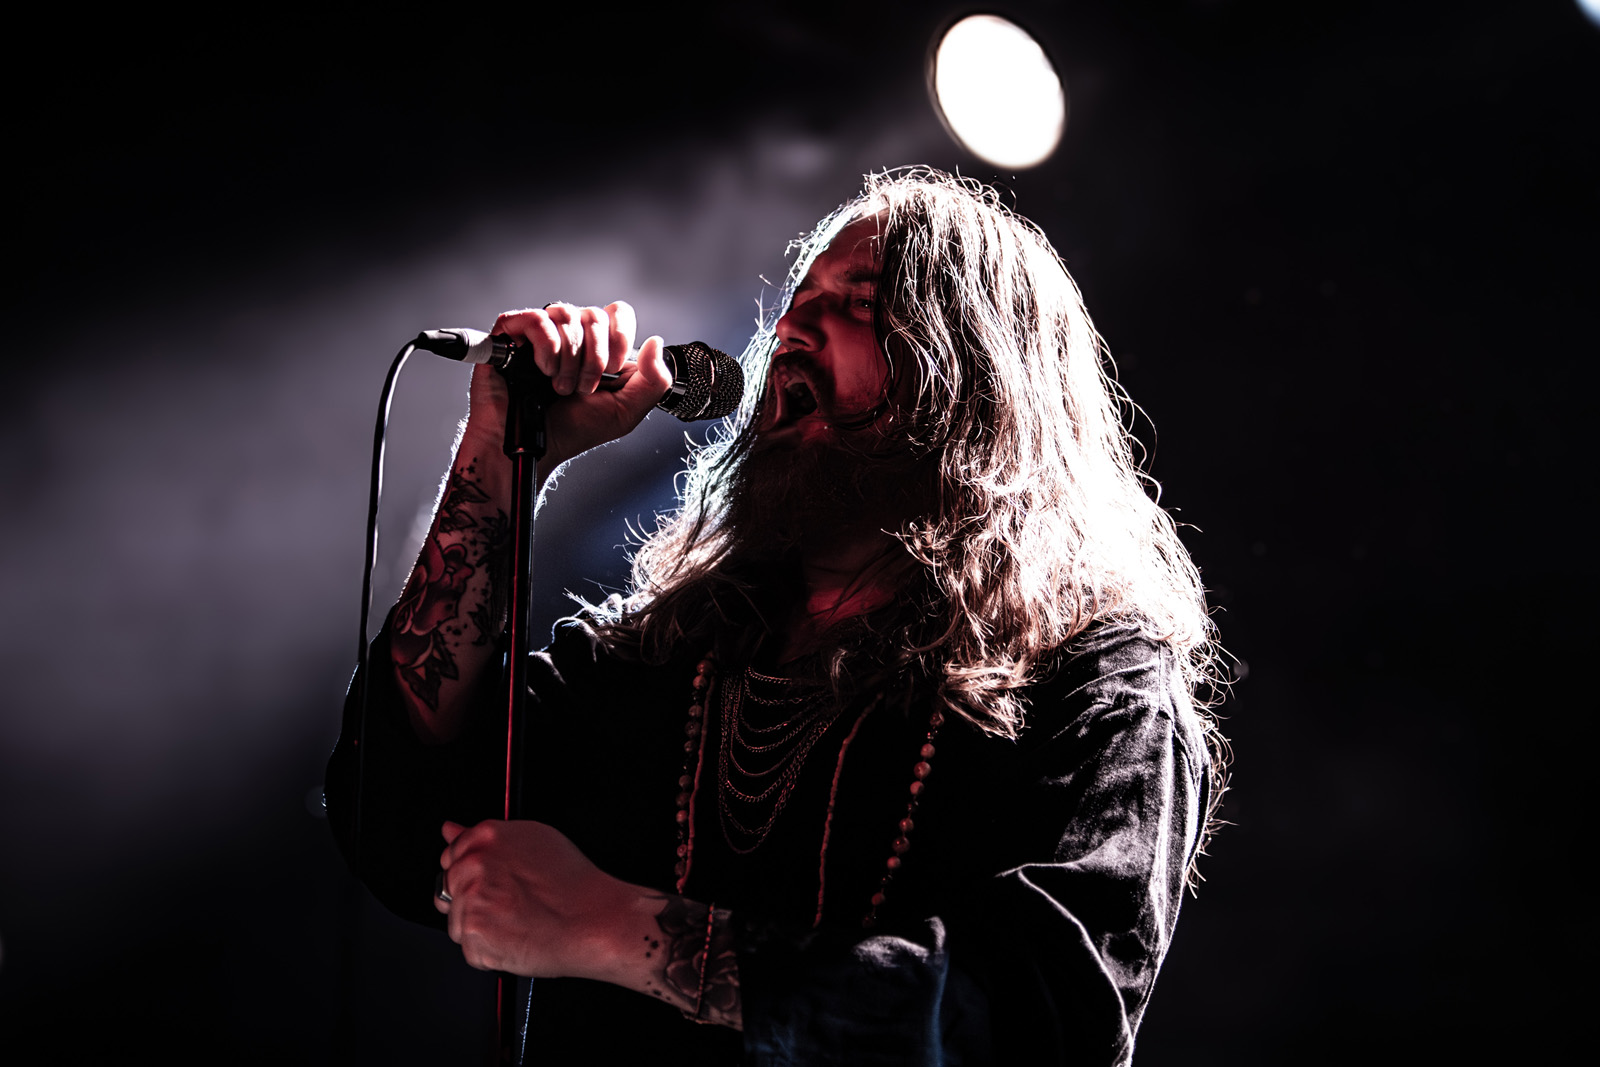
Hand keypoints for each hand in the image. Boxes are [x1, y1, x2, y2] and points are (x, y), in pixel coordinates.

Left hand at [434, 819, 641, 978]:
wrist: (593, 921)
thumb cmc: (572, 884)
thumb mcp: (534, 838)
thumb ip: (484, 835)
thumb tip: (450, 829)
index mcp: (487, 837)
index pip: (452, 853)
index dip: (470, 871)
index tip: (487, 882)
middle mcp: (474, 866)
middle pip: (449, 887)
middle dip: (472, 899)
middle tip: (509, 905)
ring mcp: (471, 901)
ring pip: (457, 920)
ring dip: (480, 926)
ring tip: (516, 921)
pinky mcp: (474, 936)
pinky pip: (470, 948)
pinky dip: (489, 950)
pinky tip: (514, 938)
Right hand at [476, 301, 672, 469]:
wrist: (535, 447)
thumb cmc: (573, 430)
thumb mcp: (626, 411)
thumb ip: (654, 381)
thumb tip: (656, 343)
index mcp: (596, 345)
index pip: (617, 313)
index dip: (620, 337)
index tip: (613, 369)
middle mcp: (569, 334)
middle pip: (594, 315)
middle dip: (595, 359)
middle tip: (584, 388)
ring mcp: (539, 332)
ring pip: (566, 314)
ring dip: (570, 360)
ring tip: (561, 387)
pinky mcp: (511, 334)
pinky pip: (537, 319)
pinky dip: (547, 348)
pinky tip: (543, 371)